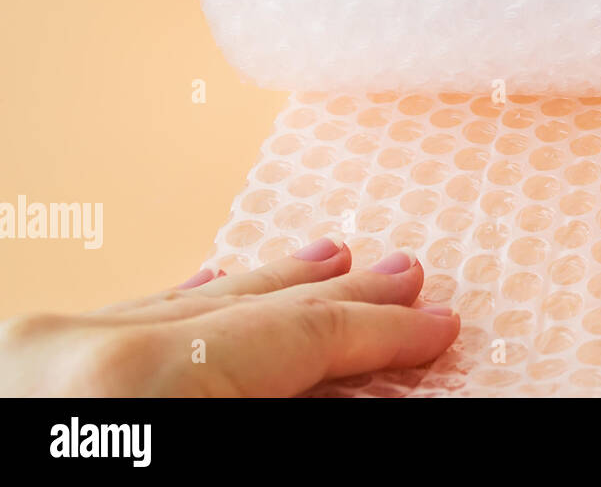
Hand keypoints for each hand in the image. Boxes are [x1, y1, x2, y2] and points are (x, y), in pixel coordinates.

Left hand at [0, 237, 458, 395]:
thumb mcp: (196, 469)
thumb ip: (289, 437)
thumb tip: (361, 407)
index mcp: (135, 388)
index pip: (293, 339)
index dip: (376, 335)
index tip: (434, 328)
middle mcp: (78, 350)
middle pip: (247, 309)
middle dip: (338, 296)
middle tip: (404, 278)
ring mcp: (30, 352)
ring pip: (182, 303)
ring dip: (269, 288)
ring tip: (332, 259)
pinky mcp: (7, 365)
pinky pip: (119, 319)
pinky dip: (184, 305)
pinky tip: (214, 284)